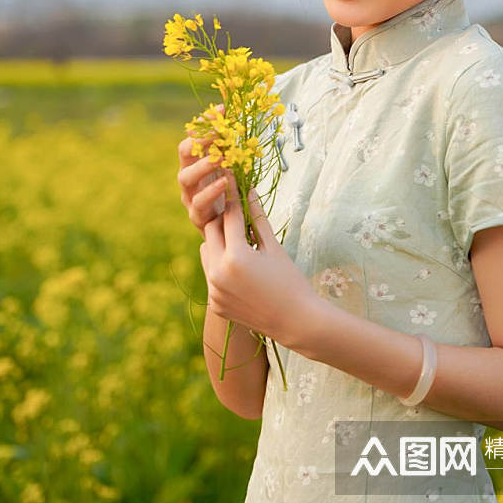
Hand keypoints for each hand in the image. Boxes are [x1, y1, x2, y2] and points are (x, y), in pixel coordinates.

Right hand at [177, 102, 232, 236]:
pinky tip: (225, 183)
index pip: (194, 135)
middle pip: (184, 153)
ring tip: (220, 158)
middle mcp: (189, 177)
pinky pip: (199, 204)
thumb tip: (240, 114)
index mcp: (196, 161)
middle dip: (199, 140)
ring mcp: (190, 197)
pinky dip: (211, 192)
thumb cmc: (231, 193)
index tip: (223, 110)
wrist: (231, 229)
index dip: (205, 122)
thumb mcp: (234, 167)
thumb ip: (233, 146)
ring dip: (203, 165)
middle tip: (218, 132)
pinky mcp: (197, 217)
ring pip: (186, 178)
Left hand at [198, 185, 319, 350]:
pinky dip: (220, 266)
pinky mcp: (215, 303)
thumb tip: (249, 190)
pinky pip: (211, 274)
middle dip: (224, 220)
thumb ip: (257, 218)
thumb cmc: (290, 281)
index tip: (232, 180)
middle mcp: (218, 274)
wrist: (296, 322)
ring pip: (206, 251)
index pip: (230, 216)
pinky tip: (240, 266)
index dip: (233, 197)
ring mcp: (214, 291)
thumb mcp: (274, 247)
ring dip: (219, 242)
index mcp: (236, 256)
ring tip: (239, 241)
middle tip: (237, 213)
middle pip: (211, 230)